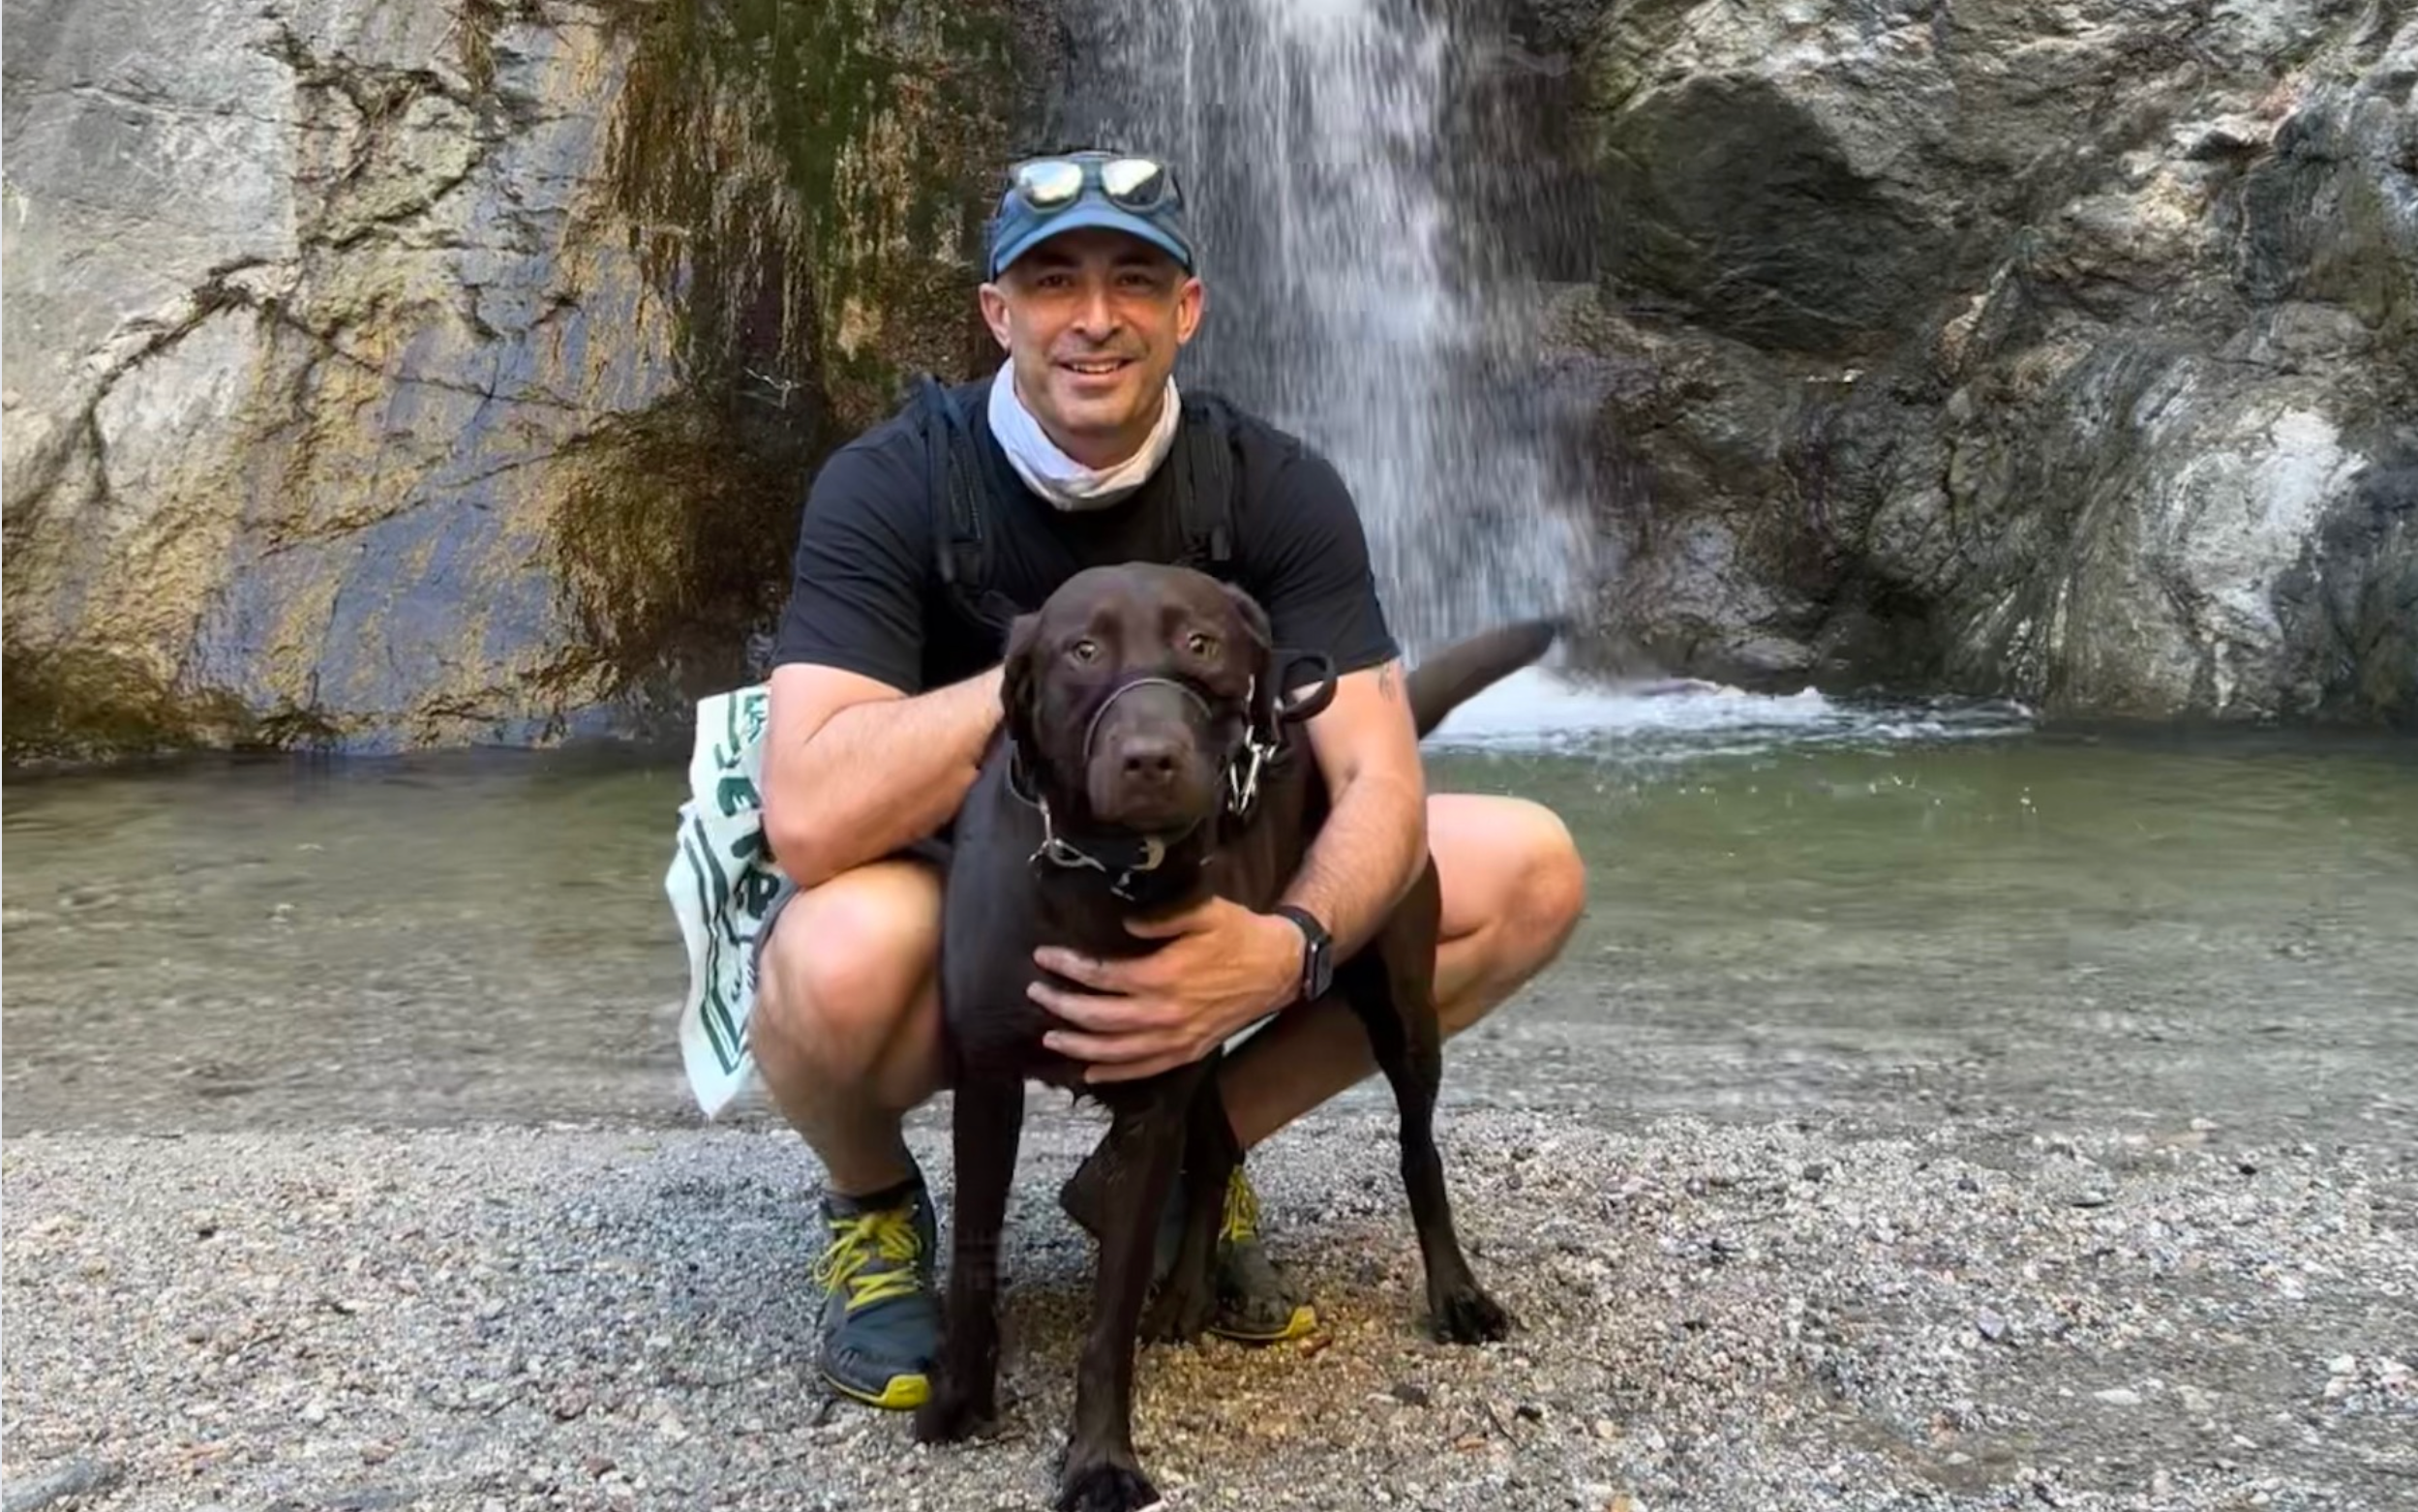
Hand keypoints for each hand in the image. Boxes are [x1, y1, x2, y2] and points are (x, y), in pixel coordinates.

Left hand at [1030, 898, 1303, 1083]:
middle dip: (1061, 1006)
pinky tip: (1090, 1072)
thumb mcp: (1203, 911)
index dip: (1069, 966)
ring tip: (1051, 1036)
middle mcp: (1163, 1013)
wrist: (1278, 968)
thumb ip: (1160, 916)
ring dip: (1078, 1045)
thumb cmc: (1239, 935)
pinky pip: (1144, 1069)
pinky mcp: (1188, 1051)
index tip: (1045, 956)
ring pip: (1115, 1051)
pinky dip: (1114, 1074)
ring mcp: (1176, 1038)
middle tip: (1037, 993)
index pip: (1101, 975)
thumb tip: (1122, 921)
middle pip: (1098, 1017)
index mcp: (1162, 976)